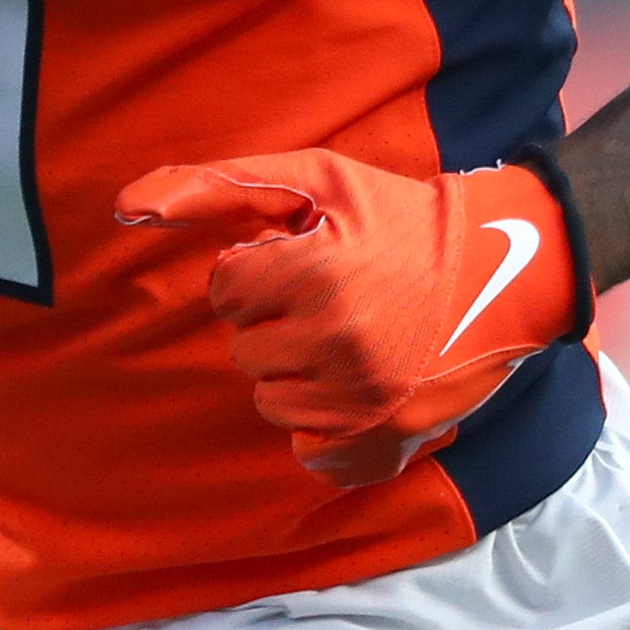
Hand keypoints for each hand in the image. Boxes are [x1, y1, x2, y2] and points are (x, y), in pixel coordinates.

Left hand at [115, 150, 583, 487]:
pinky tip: (361, 384)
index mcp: (315, 274)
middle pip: (245, 350)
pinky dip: (326, 424)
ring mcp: (362, 401)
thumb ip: (214, 187)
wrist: (506, 268)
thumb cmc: (399, 217)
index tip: (309, 261)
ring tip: (353, 338)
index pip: (227, 291)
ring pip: (271, 401)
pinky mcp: (383, 443)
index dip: (263, 272)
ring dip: (299, 372)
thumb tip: (123, 209)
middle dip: (280, 322)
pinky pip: (308, 450)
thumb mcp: (313, 178)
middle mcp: (337, 343)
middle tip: (339, 298)